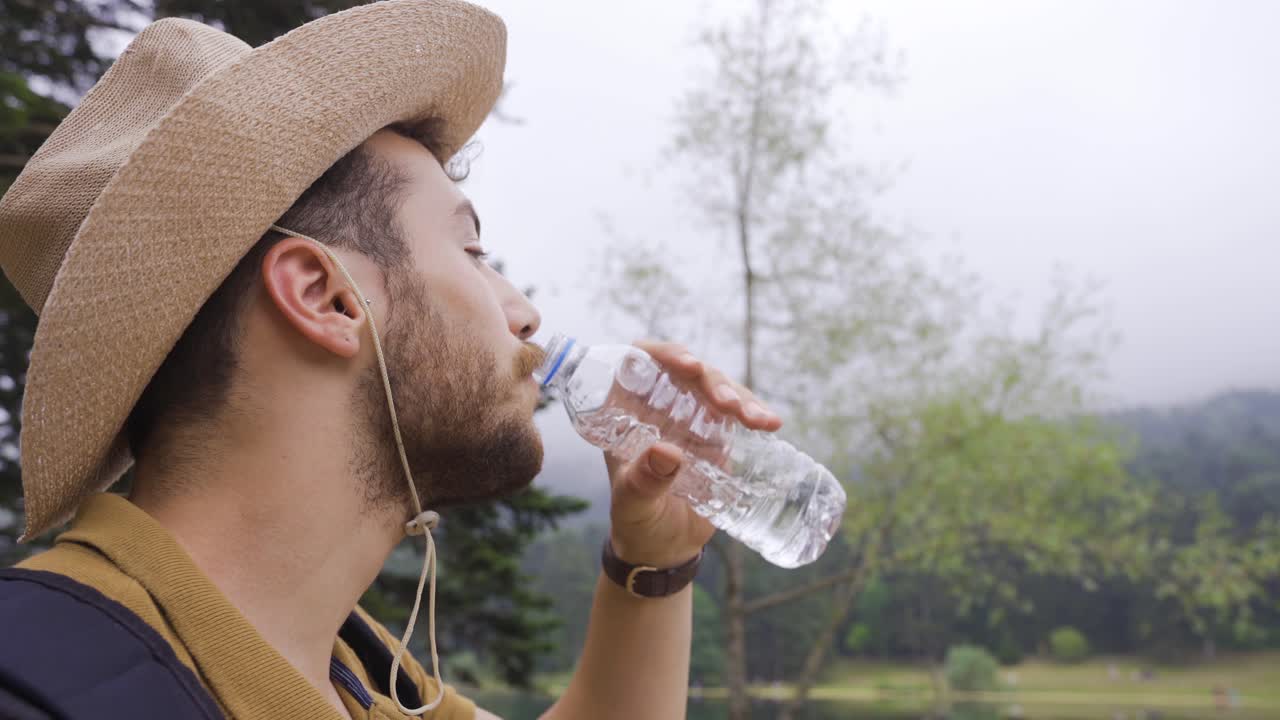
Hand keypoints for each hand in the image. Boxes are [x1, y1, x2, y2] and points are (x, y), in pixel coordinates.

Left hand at [605, 340, 783, 569]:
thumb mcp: (634, 505)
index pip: (639, 363)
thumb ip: (644, 482)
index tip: (687, 363)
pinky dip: (755, 413)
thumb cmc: (637, 522)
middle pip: (687, 372)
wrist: (665, 548)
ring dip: (738, 395)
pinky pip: (738, 413)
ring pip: (717, 389)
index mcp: (627, 412)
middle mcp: (660, 408)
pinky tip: (770, 422)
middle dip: (710, 379)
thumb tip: (667, 452)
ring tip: (755, 418)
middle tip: (726, 402)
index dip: (662, 353)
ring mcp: (692, 419)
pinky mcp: (718, 435)